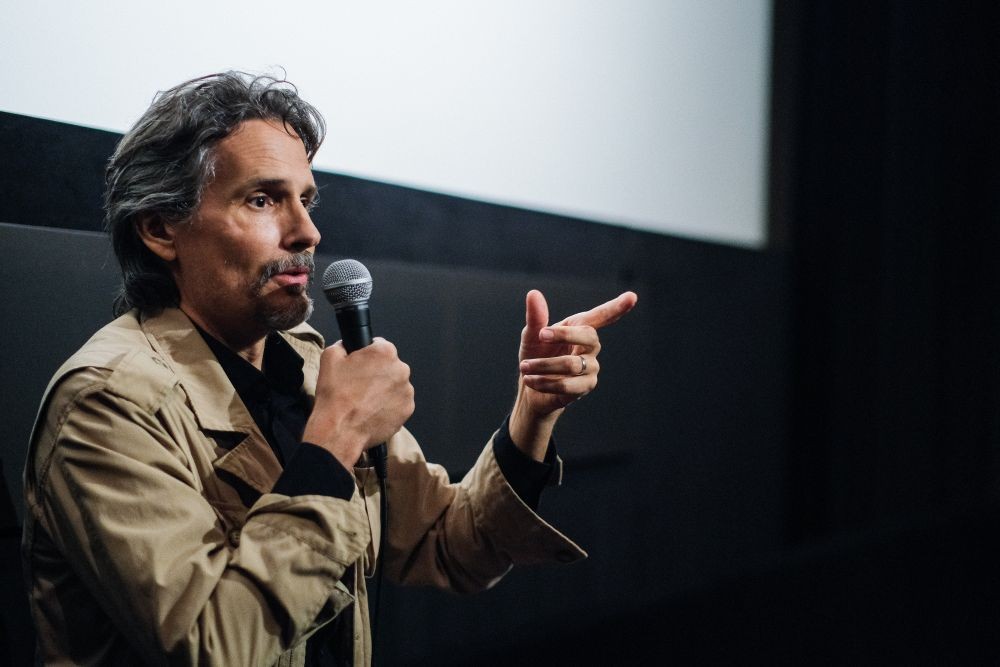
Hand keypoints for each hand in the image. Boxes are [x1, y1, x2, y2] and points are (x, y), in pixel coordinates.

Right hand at [302, 338, 414, 470]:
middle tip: (359, 385)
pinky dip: (388, 406)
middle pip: (389, 366)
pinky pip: (398, 403)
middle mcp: (401, 369)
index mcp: (384, 353)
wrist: (340, 430)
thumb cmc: (336, 396)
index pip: (379, 345)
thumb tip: (345, 346)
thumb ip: (341, 345)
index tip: (360, 365)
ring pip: (395, 385)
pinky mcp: (407, 410)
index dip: (367, 355)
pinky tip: (372, 411)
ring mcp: (406, 391)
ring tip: (365, 401)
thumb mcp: (329, 358)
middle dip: (377, 373)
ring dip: (384, 390)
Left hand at [510, 290, 637, 458]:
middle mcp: (590, 346)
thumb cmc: (535, 356)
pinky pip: (566, 384)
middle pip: (589, 336)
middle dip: (564, 334)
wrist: (531, 388)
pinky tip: (531, 380)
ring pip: (571, 364)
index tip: (632, 297)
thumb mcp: (532, 336)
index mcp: (579, 327)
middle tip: (541, 334)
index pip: (601, 316)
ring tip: (525, 366)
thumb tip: (533, 294)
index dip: (616, 307)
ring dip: (543, 364)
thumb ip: (536, 317)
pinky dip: (544, 381)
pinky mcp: (586, 386)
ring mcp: (591, 367)